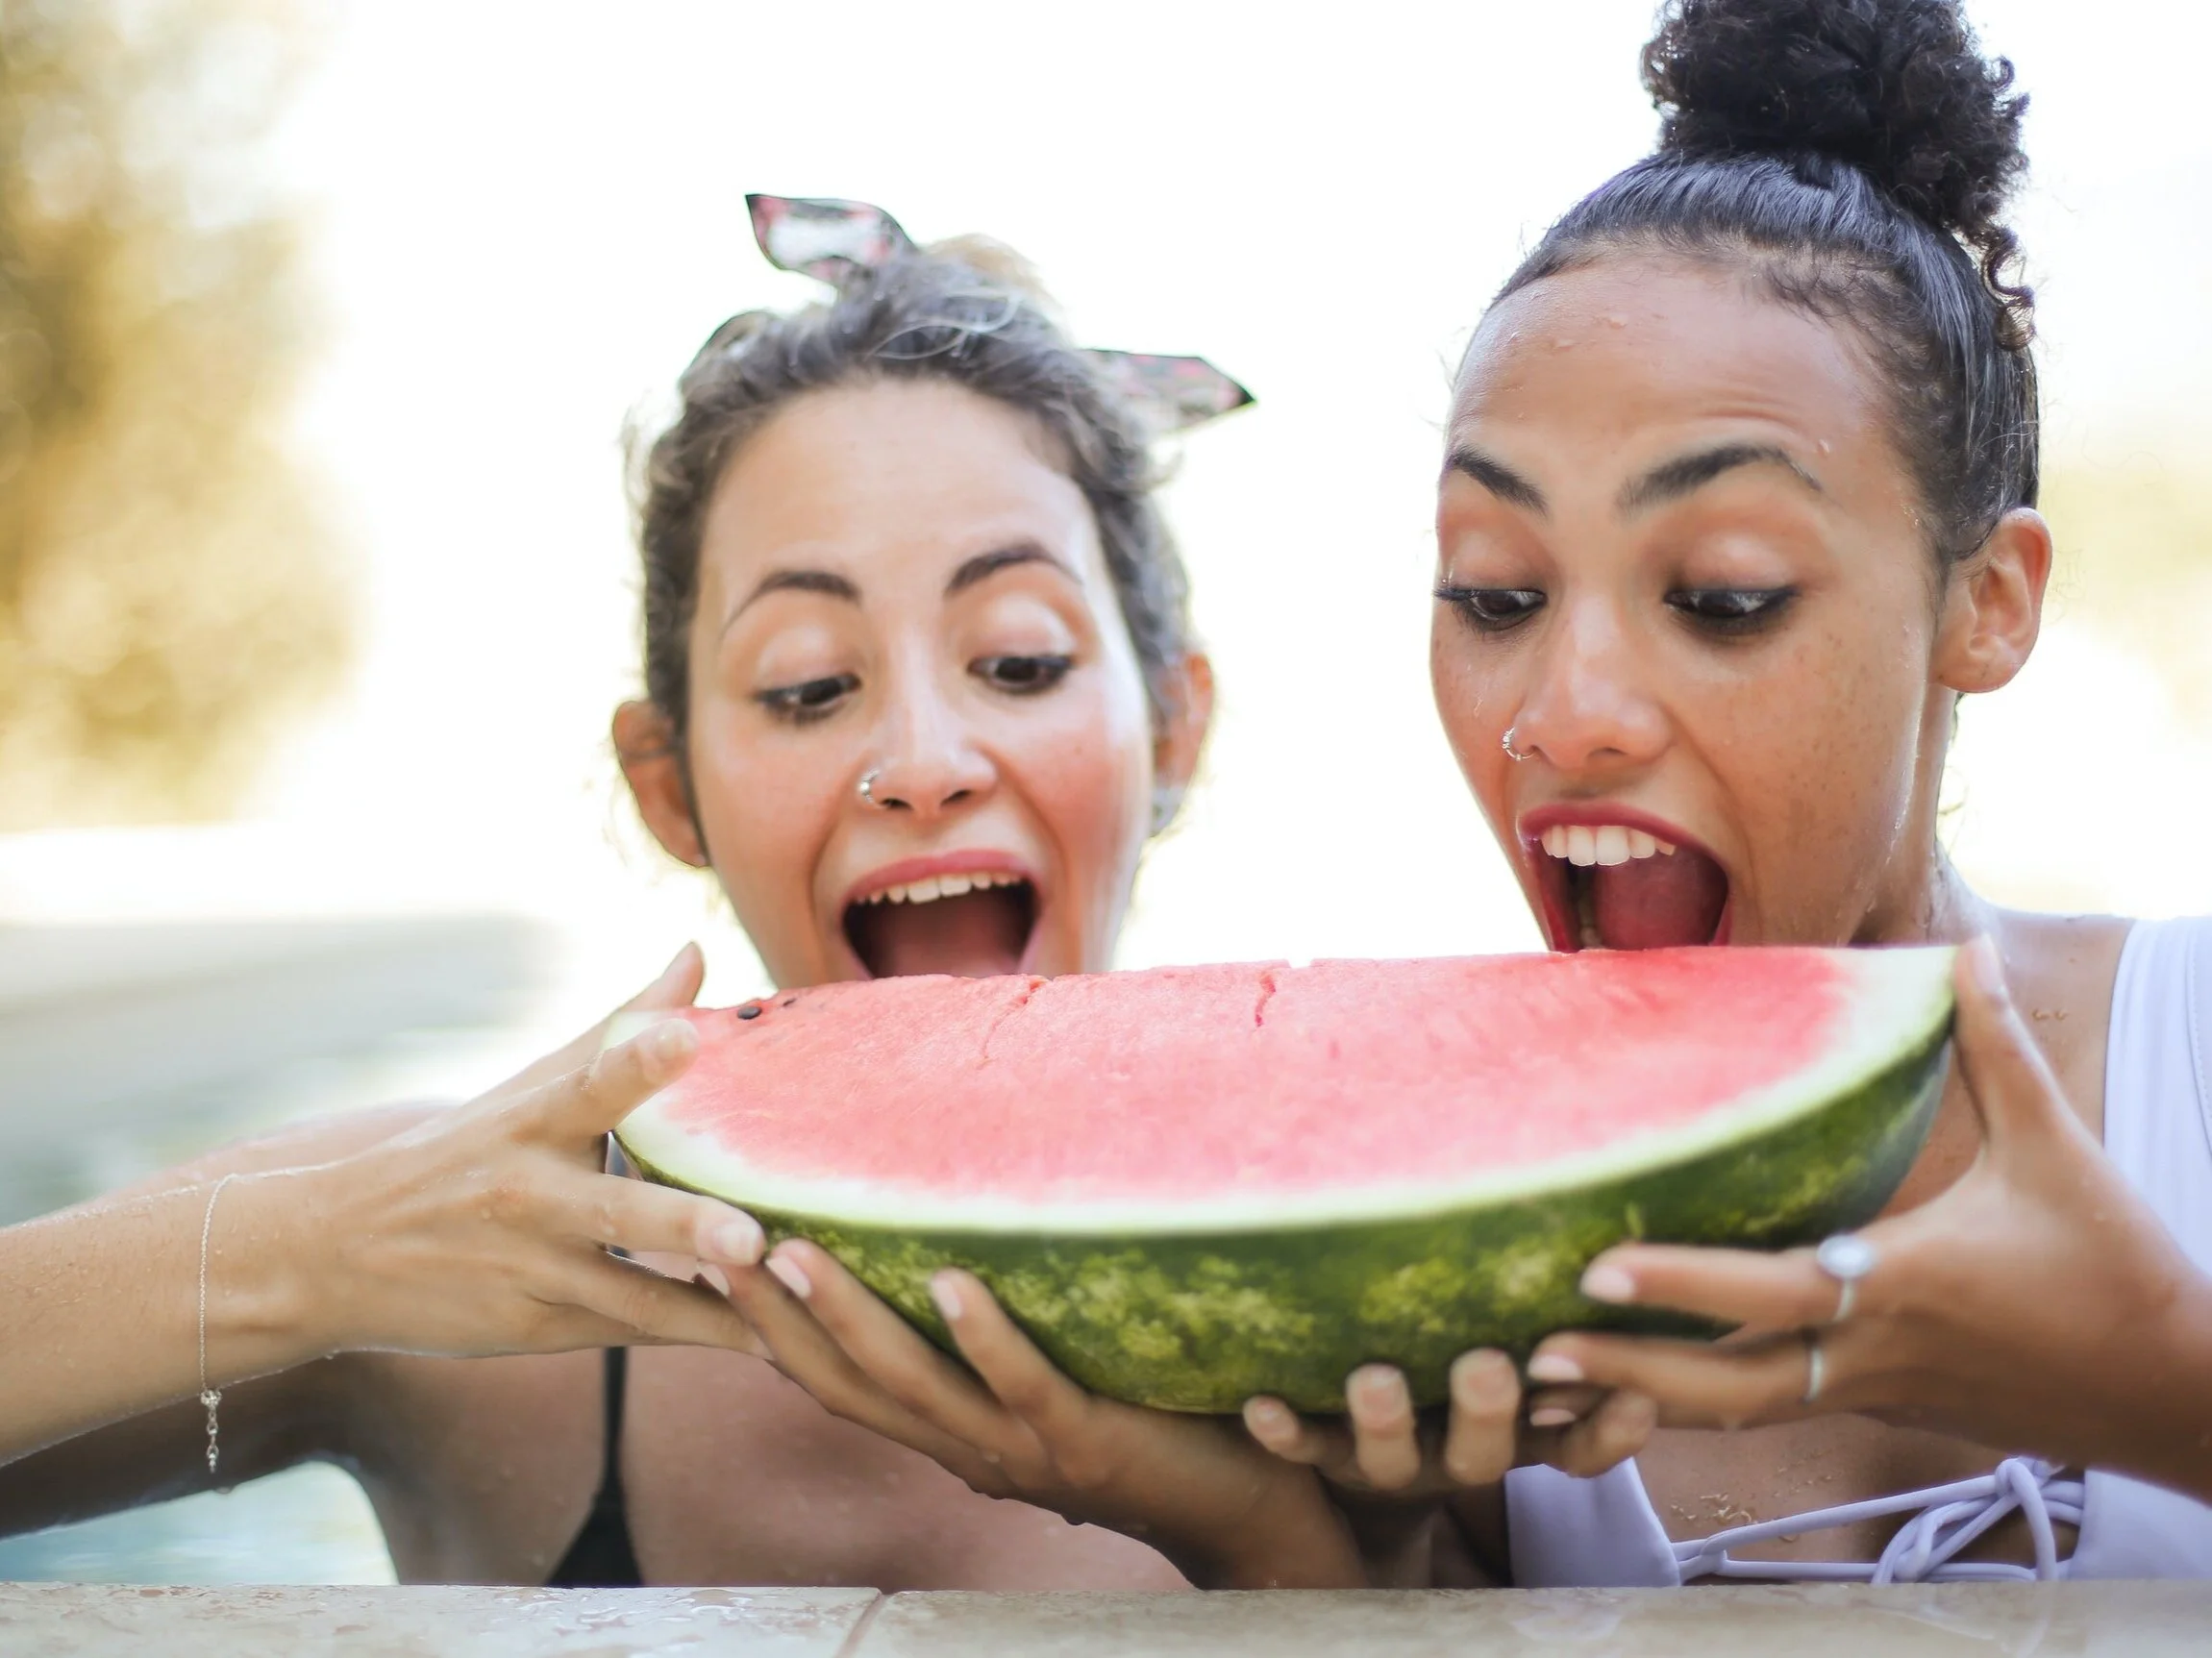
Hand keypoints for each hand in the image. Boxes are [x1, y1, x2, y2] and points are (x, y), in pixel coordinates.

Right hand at [237, 945, 770, 1362]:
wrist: (338, 1251)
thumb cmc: (468, 1151)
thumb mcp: (532, 1085)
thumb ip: (624, 1025)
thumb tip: (698, 950)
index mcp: (535, 1120)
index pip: (589, 1082)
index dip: (637, 1060)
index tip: (687, 1037)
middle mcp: (533, 1195)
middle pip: (621, 1211)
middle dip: (687, 1224)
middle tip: (752, 1235)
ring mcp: (535, 1268)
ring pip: (634, 1294)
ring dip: (712, 1309)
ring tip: (789, 1328)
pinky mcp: (537, 1328)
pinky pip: (630, 1332)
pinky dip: (695, 1336)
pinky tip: (768, 1343)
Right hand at [720, 1238, 1364, 1587]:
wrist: (1256, 1518)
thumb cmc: (1159, 1430)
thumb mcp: (1058, 1392)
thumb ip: (1005, 1346)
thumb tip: (955, 1247)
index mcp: (958, 1437)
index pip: (842, 1385)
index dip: (771, 1332)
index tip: (713, 1258)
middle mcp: (974, 1450)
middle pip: (852, 1386)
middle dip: (779, 1319)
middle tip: (717, 1243)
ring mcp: (1028, 1449)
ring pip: (917, 1386)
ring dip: (852, 1320)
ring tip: (796, 1252)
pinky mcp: (1092, 1438)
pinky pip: (1025, 1385)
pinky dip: (985, 1336)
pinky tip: (951, 1280)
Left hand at [1239, 1355, 1655, 1582]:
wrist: (1364, 1472)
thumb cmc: (1456, 1375)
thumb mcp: (1514, 1357)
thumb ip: (1546, 1315)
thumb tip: (1596, 1221)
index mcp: (1516, 1433)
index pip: (1577, 1444)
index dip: (1609, 1431)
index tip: (1637, 1397)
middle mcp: (1459, 1453)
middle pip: (1482, 1452)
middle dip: (1486, 1410)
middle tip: (1487, 1366)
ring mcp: (1391, 1461)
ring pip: (1390, 1457)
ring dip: (1385, 1421)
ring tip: (1375, 1379)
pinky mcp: (1327, 1455)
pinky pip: (1304, 1447)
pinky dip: (1286, 1430)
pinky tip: (1261, 1404)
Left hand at [1520, 938, 2211, 1498]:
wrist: (2175, 1394)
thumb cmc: (2115, 1266)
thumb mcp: (2058, 1151)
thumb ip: (1997, 1050)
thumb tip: (1967, 951)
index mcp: (1901, 1285)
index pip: (1771, 1293)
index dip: (1681, 1285)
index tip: (1595, 1269)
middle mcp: (1869, 1351)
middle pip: (1726, 1386)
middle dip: (1627, 1377)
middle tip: (1531, 1350)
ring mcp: (1869, 1392)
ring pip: (1739, 1415)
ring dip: (1646, 1403)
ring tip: (1552, 1382)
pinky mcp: (1878, 1408)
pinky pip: (1771, 1414)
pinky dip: (1698, 1406)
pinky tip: (1639, 1388)